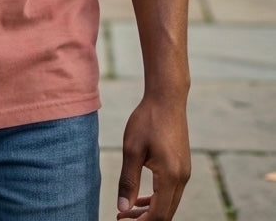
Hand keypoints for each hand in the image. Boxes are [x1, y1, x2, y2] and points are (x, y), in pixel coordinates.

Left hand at [116, 94, 190, 220]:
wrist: (167, 98)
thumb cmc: (148, 120)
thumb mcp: (132, 150)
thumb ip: (128, 180)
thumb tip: (122, 207)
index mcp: (170, 176)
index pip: (158, 215)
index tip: (120, 220)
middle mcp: (182, 178)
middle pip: (166, 214)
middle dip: (144, 220)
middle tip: (121, 218)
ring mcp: (184, 173)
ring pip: (169, 204)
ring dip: (150, 211)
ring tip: (127, 212)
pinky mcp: (182, 166)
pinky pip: (171, 192)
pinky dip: (156, 199)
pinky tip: (140, 198)